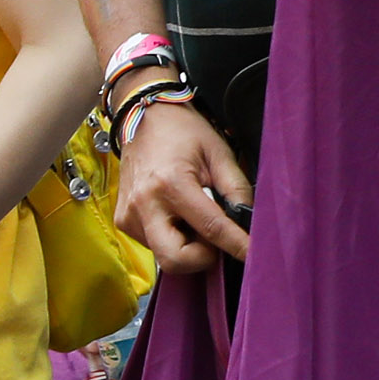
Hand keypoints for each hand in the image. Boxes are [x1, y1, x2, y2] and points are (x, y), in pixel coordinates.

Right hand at [119, 95, 254, 273]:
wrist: (143, 119)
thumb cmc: (183, 133)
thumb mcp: (219, 155)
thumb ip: (237, 190)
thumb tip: (250, 223)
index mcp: (171, 184)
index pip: (211, 229)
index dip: (237, 245)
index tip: (255, 257)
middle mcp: (144, 205)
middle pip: (175, 260)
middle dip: (202, 258)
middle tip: (216, 238)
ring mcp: (129, 216)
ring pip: (165, 254)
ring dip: (188, 245)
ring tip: (195, 215)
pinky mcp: (123, 220)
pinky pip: (154, 244)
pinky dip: (173, 237)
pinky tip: (178, 214)